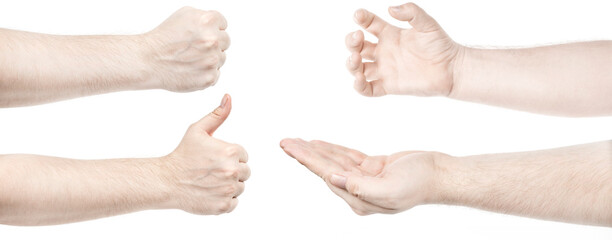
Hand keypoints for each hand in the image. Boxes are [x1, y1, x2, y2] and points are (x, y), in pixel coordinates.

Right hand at [143, 7, 229, 91]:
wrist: (149, 61)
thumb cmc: (163, 39)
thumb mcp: (185, 15)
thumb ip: (205, 18)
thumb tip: (218, 25)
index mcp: (207, 21)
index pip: (223, 24)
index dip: (211, 29)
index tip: (201, 35)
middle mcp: (212, 39)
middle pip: (225, 41)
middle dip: (213, 44)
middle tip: (195, 48)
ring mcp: (212, 60)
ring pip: (221, 59)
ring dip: (210, 59)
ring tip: (190, 59)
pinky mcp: (210, 77)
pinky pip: (216, 74)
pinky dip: (205, 73)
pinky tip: (191, 70)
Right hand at [162, 94, 249, 214]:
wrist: (166, 181)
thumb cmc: (183, 154)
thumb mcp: (198, 130)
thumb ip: (217, 115)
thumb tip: (229, 97)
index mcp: (231, 151)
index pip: (243, 155)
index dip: (229, 157)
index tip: (214, 159)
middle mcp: (233, 170)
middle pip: (245, 172)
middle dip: (231, 171)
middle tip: (212, 171)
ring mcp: (228, 189)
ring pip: (240, 188)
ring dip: (229, 186)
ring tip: (210, 182)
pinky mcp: (223, 206)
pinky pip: (234, 203)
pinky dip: (224, 200)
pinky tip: (210, 193)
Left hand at [280, 138, 442, 214]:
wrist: (440, 174)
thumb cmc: (419, 183)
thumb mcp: (391, 190)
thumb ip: (360, 188)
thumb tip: (333, 180)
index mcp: (359, 199)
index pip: (327, 175)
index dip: (307, 160)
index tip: (291, 148)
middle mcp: (358, 191)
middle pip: (325, 168)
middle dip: (304, 154)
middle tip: (284, 142)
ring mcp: (365, 179)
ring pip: (334, 161)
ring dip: (315, 150)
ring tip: (295, 141)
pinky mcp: (372, 168)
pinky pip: (346, 157)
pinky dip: (332, 149)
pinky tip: (318, 143)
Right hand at [346, 2, 462, 96]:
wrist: (452, 69)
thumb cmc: (441, 45)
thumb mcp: (427, 24)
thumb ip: (411, 12)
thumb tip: (390, 8)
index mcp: (390, 34)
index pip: (369, 24)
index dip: (361, 18)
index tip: (359, 16)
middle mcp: (384, 51)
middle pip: (358, 46)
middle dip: (351, 41)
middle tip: (358, 37)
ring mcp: (384, 69)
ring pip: (358, 68)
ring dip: (351, 63)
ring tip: (356, 58)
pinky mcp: (389, 86)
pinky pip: (368, 89)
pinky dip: (359, 86)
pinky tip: (359, 78)